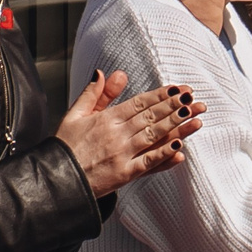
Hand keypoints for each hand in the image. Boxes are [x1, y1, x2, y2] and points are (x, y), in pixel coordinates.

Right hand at [54, 71, 204, 196]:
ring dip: (176, 125)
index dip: (160, 95)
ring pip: (153, 136)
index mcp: (105, 119)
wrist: (57, 179)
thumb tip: (106, 72)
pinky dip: (164, 154)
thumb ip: (94, 94)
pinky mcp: (124, 174)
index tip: (178, 89)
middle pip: (150, 117)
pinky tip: (179, 146)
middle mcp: (116, 134)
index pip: (139, 103)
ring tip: (195, 116)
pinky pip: (148, 162)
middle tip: (193, 97)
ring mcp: (122, 154)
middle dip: (174, 106)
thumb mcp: (75, 114)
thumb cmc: (66, 146)